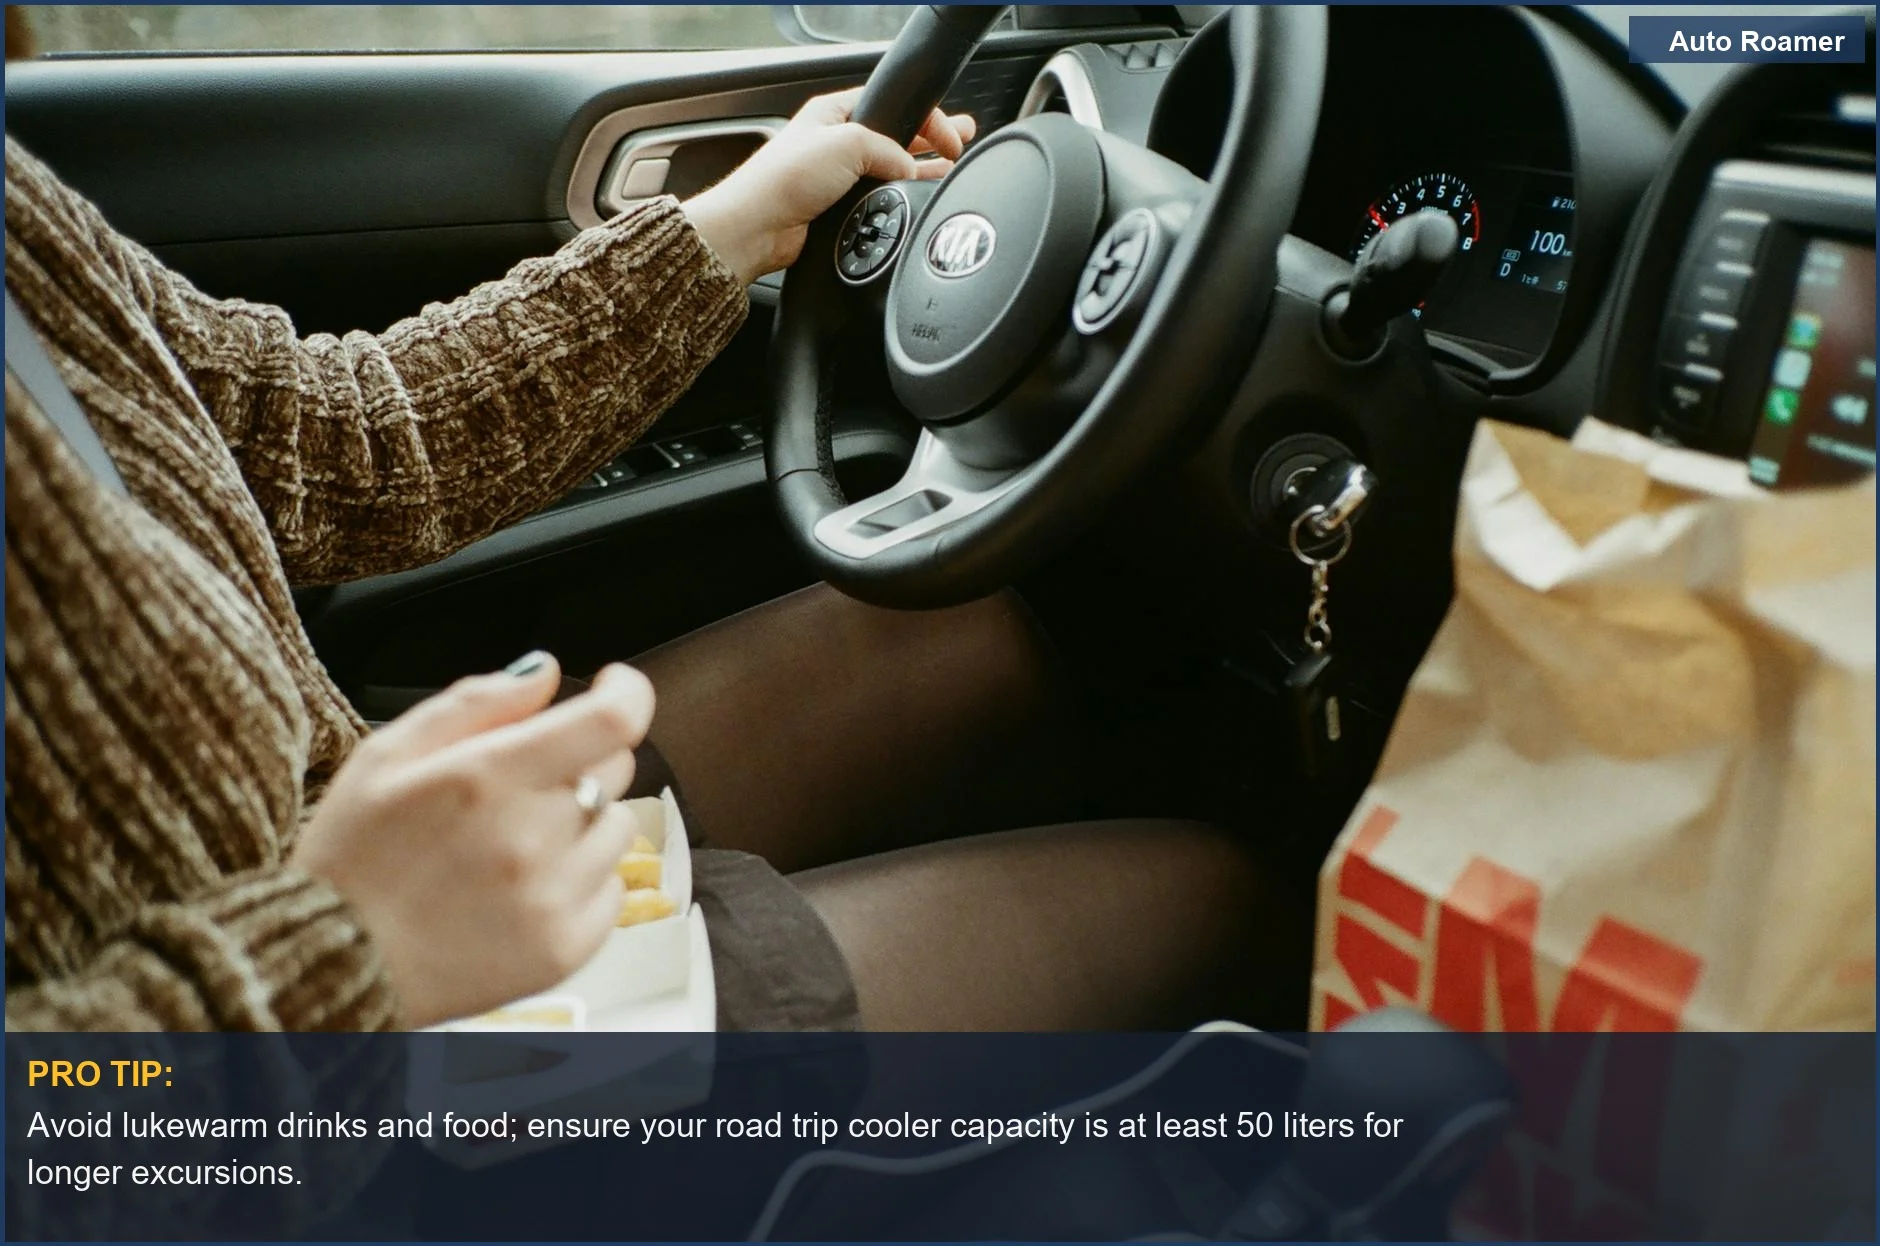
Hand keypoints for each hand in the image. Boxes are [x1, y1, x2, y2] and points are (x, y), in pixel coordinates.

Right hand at [293, 653, 653, 1027]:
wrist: (330, 966)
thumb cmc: (351, 857)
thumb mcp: (387, 754)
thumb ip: (476, 701)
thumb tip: (545, 671)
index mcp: (486, 778)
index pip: (610, 721)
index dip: (626, 693)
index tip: (613, 687)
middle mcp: (530, 838)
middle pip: (615, 767)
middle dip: (580, 759)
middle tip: (522, 785)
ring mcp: (552, 898)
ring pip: (617, 827)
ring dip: (583, 823)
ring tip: (515, 844)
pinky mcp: (564, 948)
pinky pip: (612, 890)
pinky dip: (583, 881)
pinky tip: (526, 888)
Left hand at [682, 88, 976, 283]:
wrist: (758, 227)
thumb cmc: (783, 178)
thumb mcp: (848, 142)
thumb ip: (889, 150)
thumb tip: (910, 170)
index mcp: (834, 113)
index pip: (891, 104)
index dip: (926, 117)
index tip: (951, 136)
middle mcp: (836, 143)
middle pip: (895, 136)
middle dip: (929, 139)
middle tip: (960, 143)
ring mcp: (838, 178)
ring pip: (890, 170)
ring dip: (919, 170)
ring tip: (949, 170)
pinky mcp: (839, 209)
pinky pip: (880, 199)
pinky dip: (901, 198)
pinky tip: (920, 199)